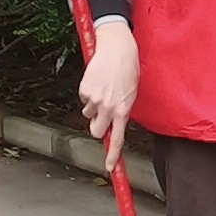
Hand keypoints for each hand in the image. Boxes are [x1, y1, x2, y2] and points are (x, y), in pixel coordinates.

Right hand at [78, 17, 137, 170]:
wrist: (117, 48)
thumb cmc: (127, 69)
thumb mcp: (131, 93)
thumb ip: (122, 110)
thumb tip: (112, 124)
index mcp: (123, 110)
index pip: (118, 139)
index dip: (113, 155)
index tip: (110, 168)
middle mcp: (108, 108)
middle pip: (96, 131)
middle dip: (96, 126)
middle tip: (101, 114)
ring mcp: (95, 100)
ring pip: (88, 114)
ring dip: (93, 106)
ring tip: (103, 88)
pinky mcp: (84, 90)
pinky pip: (84, 99)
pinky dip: (88, 93)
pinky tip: (96, 81)